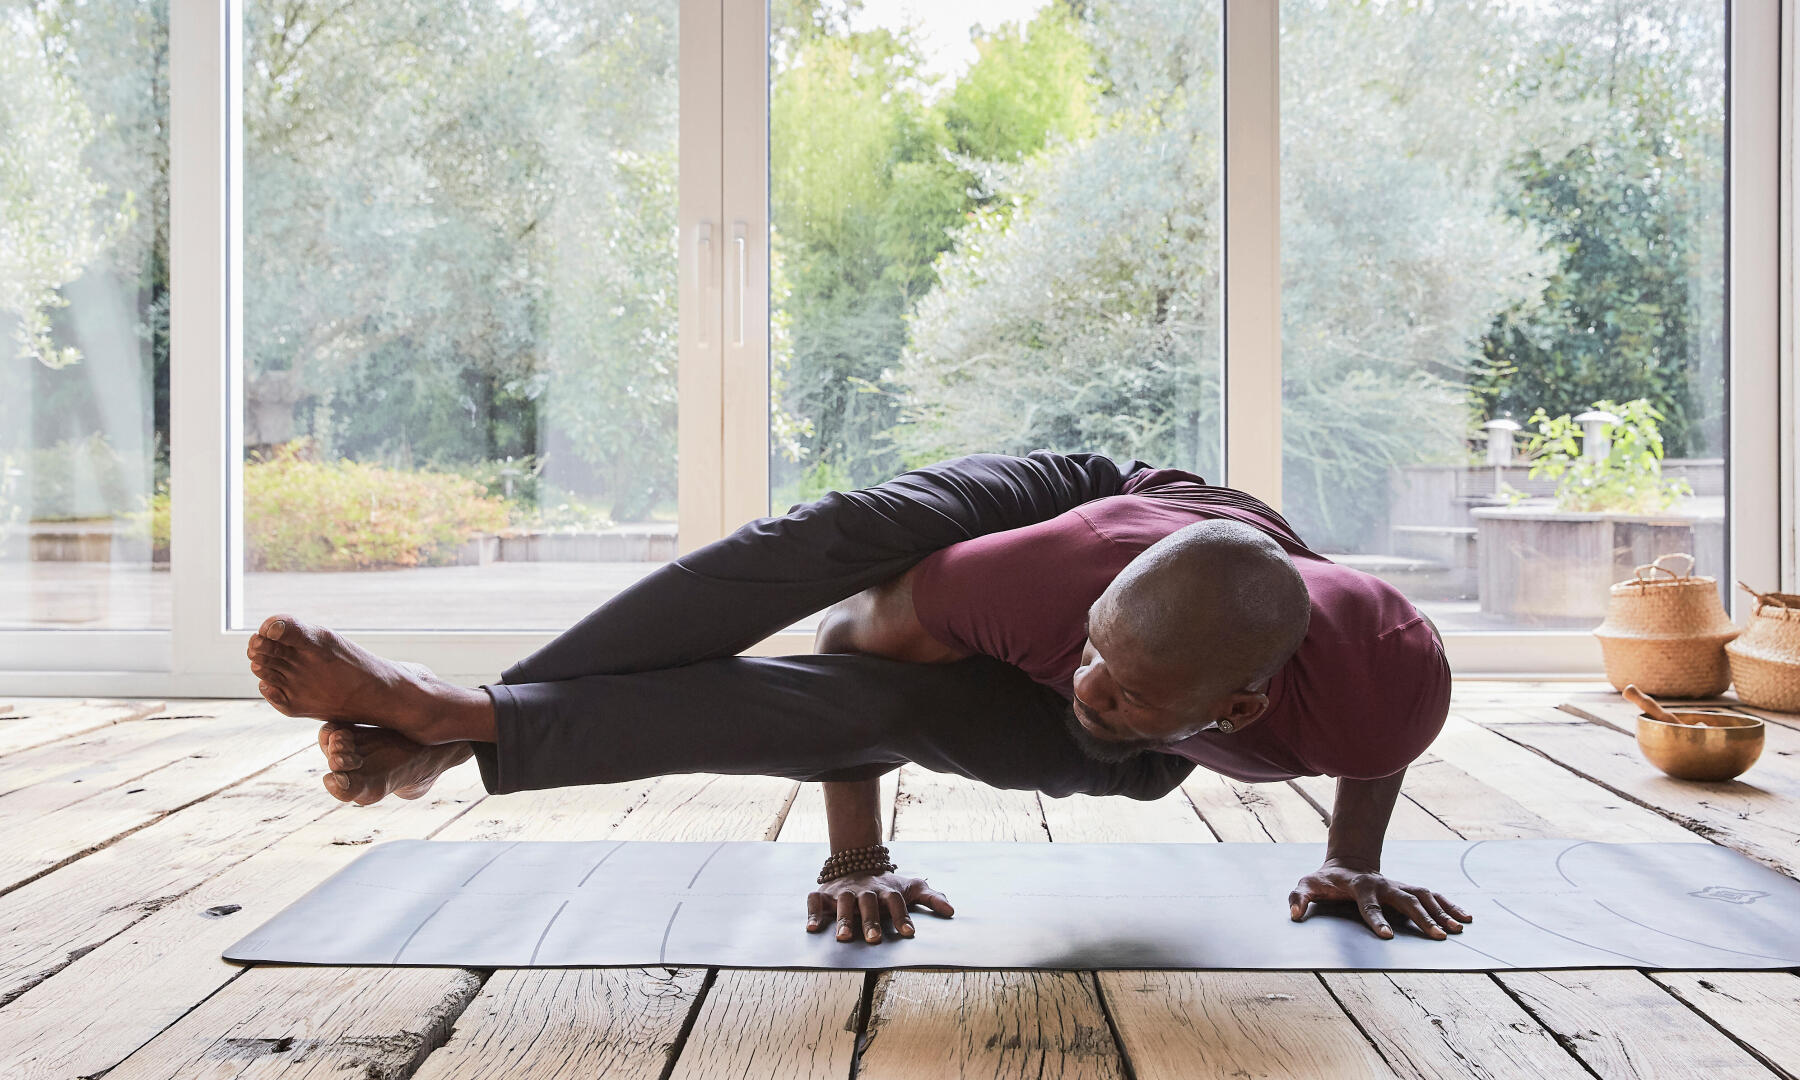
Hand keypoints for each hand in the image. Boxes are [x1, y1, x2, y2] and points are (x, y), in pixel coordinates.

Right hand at [806, 871, 953, 943]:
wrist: (856, 861)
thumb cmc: (887, 884)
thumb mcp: (911, 887)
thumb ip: (931, 898)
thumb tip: (952, 911)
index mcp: (886, 891)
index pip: (896, 901)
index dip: (902, 916)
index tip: (909, 933)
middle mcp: (865, 891)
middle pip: (869, 903)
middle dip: (871, 921)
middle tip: (875, 940)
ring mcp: (843, 891)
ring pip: (843, 903)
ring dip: (844, 920)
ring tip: (844, 939)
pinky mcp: (823, 893)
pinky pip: (814, 900)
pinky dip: (812, 912)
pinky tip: (813, 929)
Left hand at [1288, 861, 1472, 940]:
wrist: (1346, 863)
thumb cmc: (1325, 880)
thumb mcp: (1306, 884)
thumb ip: (1299, 898)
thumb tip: (1294, 914)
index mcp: (1360, 886)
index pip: (1369, 905)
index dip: (1377, 920)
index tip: (1387, 936)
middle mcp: (1384, 884)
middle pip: (1405, 901)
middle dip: (1422, 919)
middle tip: (1437, 937)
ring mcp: (1399, 885)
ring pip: (1424, 896)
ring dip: (1442, 912)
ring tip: (1457, 929)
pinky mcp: (1408, 888)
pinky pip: (1433, 896)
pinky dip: (1450, 905)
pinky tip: (1465, 917)